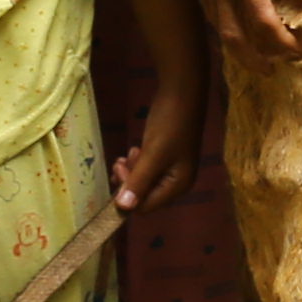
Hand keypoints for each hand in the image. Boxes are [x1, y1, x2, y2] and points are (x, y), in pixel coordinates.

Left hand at [116, 72, 202, 212]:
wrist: (182, 93)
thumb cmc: (170, 125)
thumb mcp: (152, 154)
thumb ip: (138, 182)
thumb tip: (123, 208)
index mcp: (178, 186)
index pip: (146, 207)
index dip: (129, 194)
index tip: (119, 171)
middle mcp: (176, 182)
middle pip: (144, 196)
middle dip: (129, 182)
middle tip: (119, 161)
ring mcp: (171, 169)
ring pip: (143, 182)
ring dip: (131, 171)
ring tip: (127, 154)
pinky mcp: (165, 156)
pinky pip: (147, 169)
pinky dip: (137, 163)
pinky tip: (134, 150)